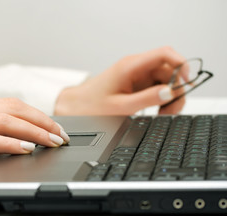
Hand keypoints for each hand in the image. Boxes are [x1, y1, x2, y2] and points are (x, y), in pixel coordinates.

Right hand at [0, 98, 69, 184]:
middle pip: (14, 108)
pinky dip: (10, 142)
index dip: (36, 115)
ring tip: (52, 141)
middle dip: (43, 121)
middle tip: (61, 134)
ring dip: (34, 131)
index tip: (53, 127)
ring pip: (5, 120)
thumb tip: (8, 140)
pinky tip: (25, 148)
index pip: (11, 104)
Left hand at [55, 46, 185, 114]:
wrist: (77, 107)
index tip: (186, 83)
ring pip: (165, 80)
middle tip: (171, 110)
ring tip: (163, 114)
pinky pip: (157, 87)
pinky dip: (162, 99)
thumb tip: (171, 92)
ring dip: (170, 96)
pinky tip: (157, 110)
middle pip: (169, 70)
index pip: (165, 53)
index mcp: (131, 66)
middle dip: (176, 89)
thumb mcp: (121, 106)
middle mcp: (136, 67)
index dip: (181, 64)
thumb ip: (147, 99)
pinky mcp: (137, 84)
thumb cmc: (92, 105)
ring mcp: (137, 75)